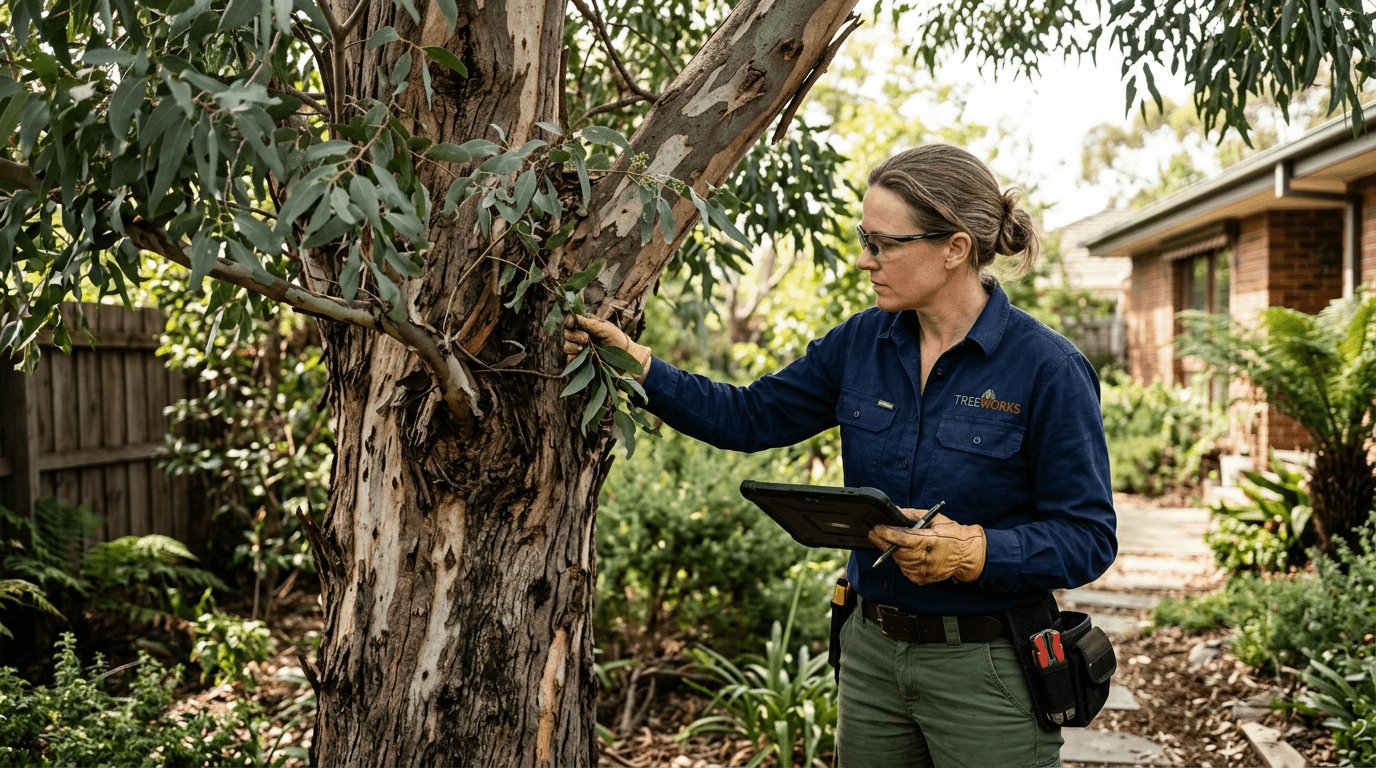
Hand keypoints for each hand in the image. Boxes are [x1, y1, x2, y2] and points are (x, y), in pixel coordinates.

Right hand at [562, 314, 652, 380]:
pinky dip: (574, 357)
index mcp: (587, 325)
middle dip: (575, 335)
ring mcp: (580, 350)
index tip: (572, 323)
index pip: (571, 321)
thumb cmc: (617, 340)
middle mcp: (581, 336)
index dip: (569, 321)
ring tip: (585, 347)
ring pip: (566, 346)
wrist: (626, 358)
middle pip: (567, 333)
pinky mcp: (580, 362)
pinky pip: (569, 359)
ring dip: (573, 346)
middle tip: (586, 338)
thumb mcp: (605, 329)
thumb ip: (590, 323)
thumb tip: (575, 316)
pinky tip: (584, 355)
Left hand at [867, 510, 985, 584]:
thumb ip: (913, 515)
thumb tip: (895, 511)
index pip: (902, 539)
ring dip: (891, 551)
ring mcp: (923, 571)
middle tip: (874, 533)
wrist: (967, 555)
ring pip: (899, 561)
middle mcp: (926, 559)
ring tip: (888, 541)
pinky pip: (905, 569)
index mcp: (930, 541)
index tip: (876, 527)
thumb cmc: (952, 534)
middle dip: (883, 542)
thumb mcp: (935, 519)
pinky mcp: (921, 579)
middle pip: (896, 551)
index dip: (886, 534)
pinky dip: (901, 560)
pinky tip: (904, 552)